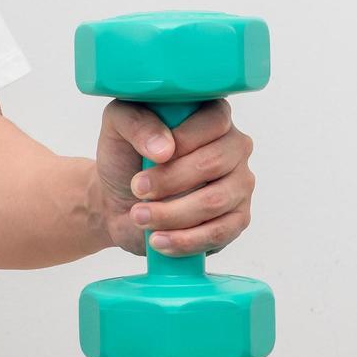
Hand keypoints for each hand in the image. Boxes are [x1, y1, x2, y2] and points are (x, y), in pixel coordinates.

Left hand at [95, 99, 255, 256]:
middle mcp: (233, 147)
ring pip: (214, 201)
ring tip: (139, 216)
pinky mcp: (237, 219)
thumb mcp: (118, 125)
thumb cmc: (124, 157)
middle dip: (171, 180)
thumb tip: (164, 149)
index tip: (152, 157)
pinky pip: (220, 232)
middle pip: (214, 163)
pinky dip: (185, 240)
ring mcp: (239, 184)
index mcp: (212, 116)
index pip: (215, 121)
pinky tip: (158, 240)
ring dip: (171, 213)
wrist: (120, 201)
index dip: (184, 140)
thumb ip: (137, 122)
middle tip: (138, 190)